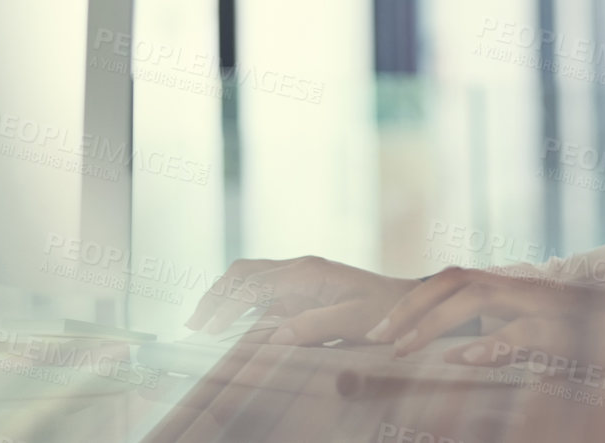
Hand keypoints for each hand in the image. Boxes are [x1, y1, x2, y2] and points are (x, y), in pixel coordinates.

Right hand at [185, 255, 415, 340]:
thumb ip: (316, 325)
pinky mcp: (303, 292)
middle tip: (194, 326)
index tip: (203, 329)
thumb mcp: (356, 320)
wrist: (410, 302)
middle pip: (243, 273)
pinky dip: (243, 307)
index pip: (251, 282)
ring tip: (204, 328)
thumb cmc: (387, 311)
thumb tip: (275, 334)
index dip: (223, 304)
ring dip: (226, 300)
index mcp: (306, 273)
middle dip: (216, 296)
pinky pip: (264, 294)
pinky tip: (234, 328)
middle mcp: (299, 270)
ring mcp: (300, 279)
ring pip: (250, 280)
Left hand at [368, 267, 604, 372]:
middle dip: (408, 307)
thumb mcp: (543, 334)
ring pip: (475, 299)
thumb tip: (461, 352)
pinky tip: (462, 359)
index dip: (412, 300)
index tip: (379, 330)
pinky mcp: (564, 331)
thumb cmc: (601, 334)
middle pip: (452, 280)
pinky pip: (520, 334)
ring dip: (433, 322)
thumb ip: (505, 336)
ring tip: (402, 349)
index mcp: (514, 289)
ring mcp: (542, 305)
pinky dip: (489, 345)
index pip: (451, 281)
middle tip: (375, 340)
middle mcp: (522, 288)